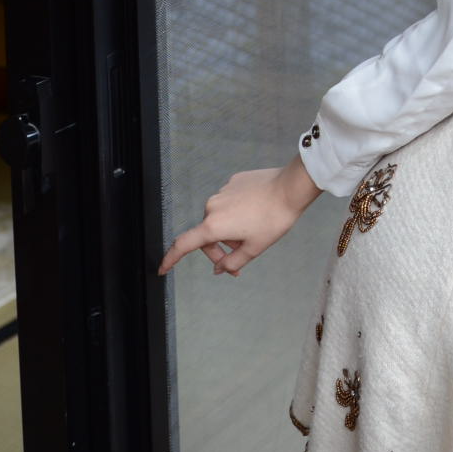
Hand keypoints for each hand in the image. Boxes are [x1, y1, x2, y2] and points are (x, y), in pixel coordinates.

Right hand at [157, 161, 322, 276]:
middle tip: (238, 263)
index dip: (171, 258)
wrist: (290, 188)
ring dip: (231, 232)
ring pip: (220, 220)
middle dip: (220, 250)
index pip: (184, 245)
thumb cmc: (274, 219)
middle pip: (207, 235)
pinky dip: (238, 214)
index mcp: (214, 225)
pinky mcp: (233, 182)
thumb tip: (219, 268)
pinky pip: (230, 204)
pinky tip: (257, 215)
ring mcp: (222, 192)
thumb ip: (232, 262)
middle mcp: (212, 207)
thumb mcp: (254, 249)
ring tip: (255, 234)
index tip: (162, 268)